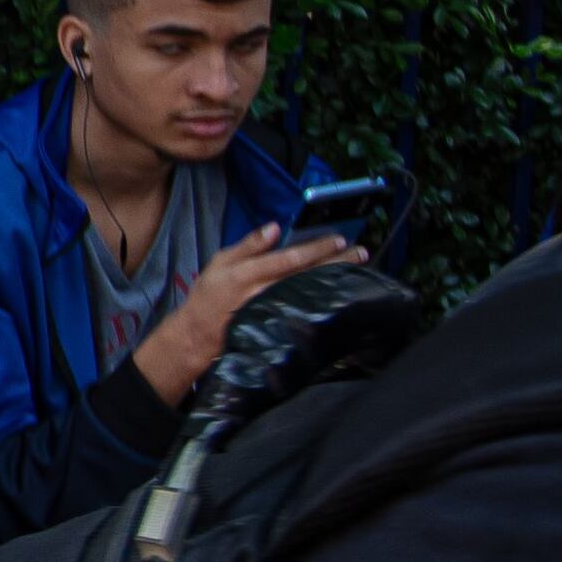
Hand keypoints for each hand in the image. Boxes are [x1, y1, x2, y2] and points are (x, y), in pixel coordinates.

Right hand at [133, 227, 359, 404]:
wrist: (201, 333)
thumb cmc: (210, 294)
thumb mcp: (221, 261)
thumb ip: (248, 245)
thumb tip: (275, 227)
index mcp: (247, 274)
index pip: (289, 258)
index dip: (316, 248)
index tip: (339, 239)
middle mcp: (264, 293)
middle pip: (308, 275)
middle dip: (336, 262)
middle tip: (360, 252)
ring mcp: (274, 313)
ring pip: (312, 293)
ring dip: (337, 281)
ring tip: (358, 269)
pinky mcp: (280, 328)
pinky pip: (308, 311)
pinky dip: (327, 301)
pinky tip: (343, 295)